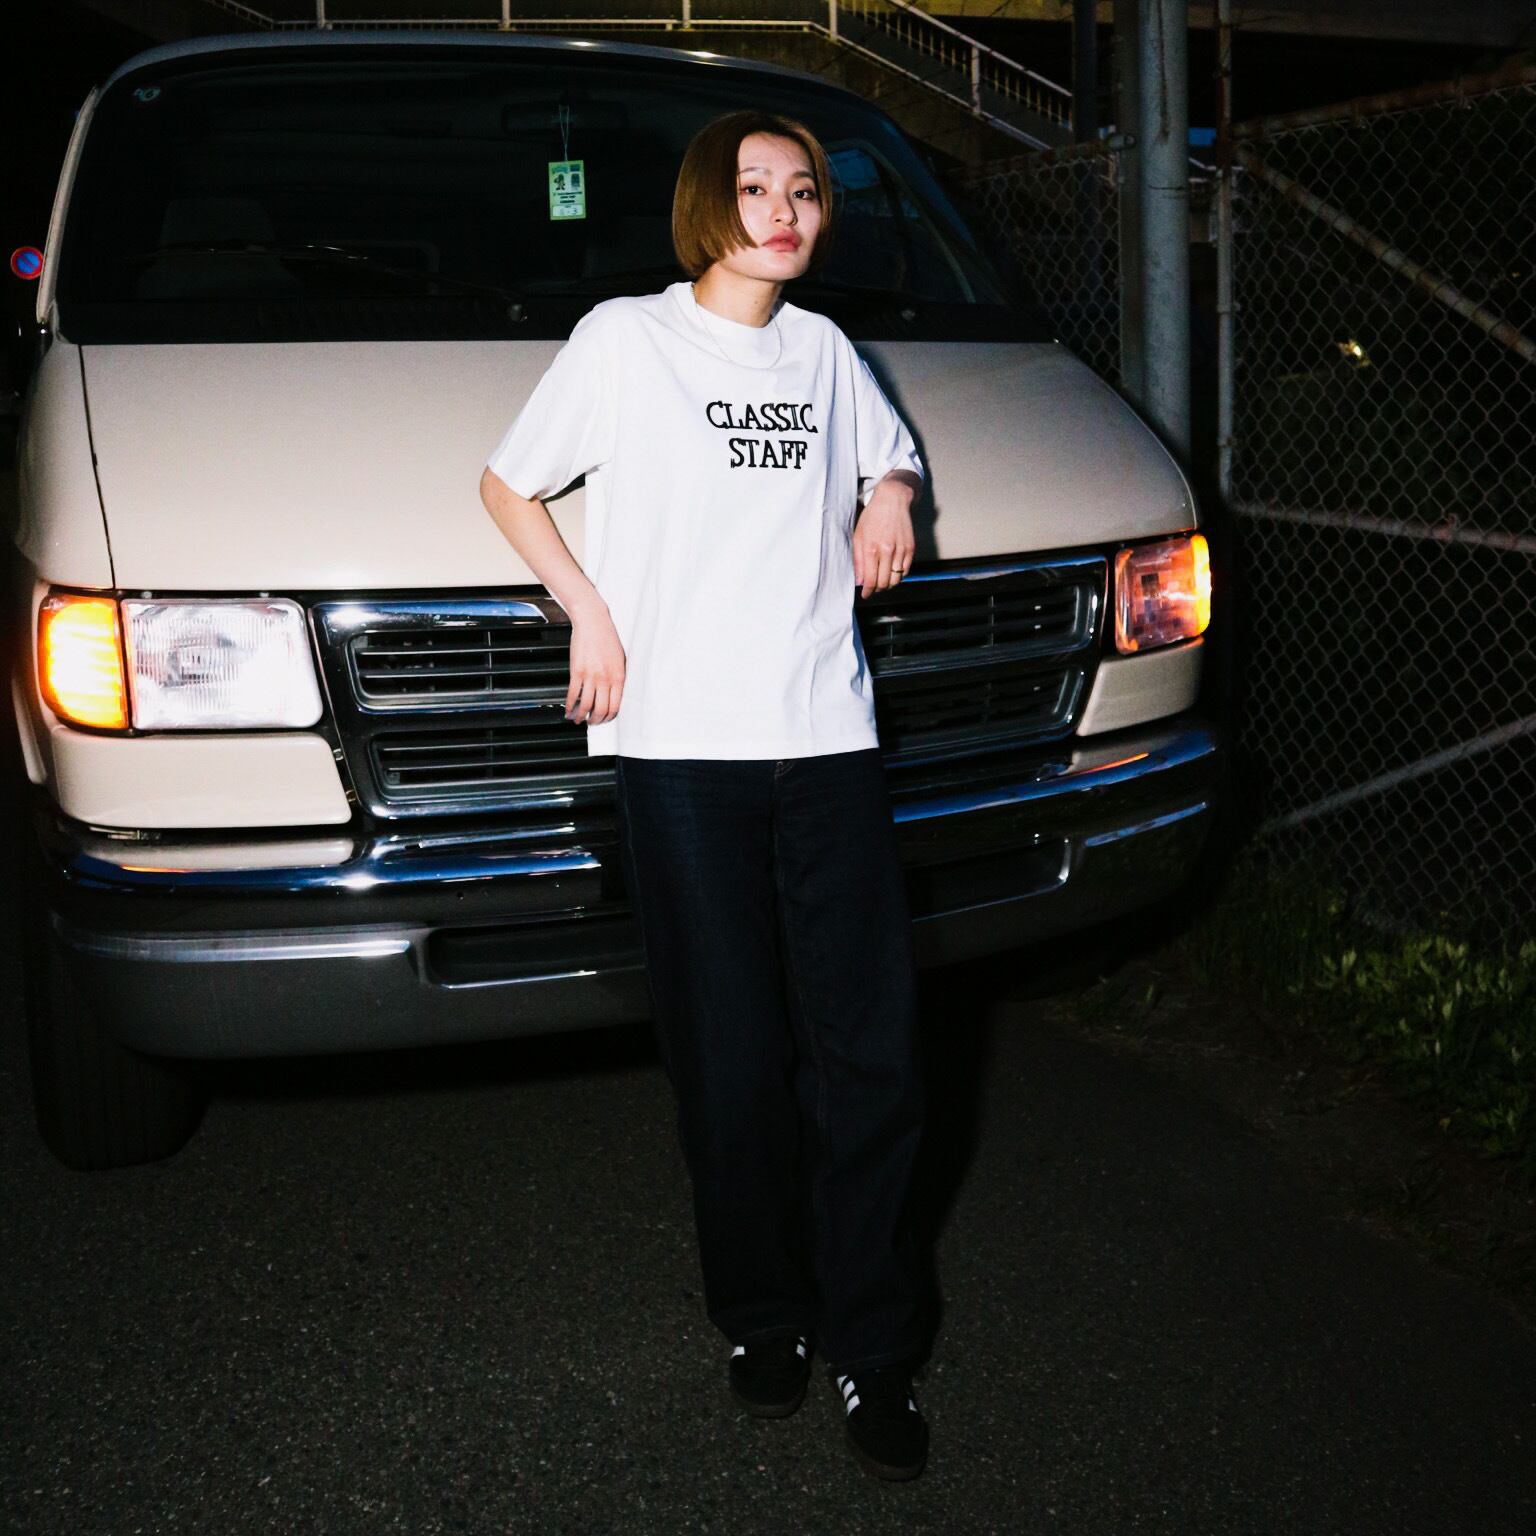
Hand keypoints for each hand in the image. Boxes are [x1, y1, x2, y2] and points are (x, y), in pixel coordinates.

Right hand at [565, 604, 625, 724]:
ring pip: (585, 705)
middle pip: (600, 709)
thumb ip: (617, 677)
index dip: (608, 717)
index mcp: (618, 677)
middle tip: (591, 722)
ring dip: (581, 716)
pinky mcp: (577, 671)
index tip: (604, 720)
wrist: (593, 622)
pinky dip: (569, 705)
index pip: (615, 706)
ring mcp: (590, 676)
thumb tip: (613, 695)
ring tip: (578, 719)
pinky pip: (573, 694)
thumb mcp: (620, 659)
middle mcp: (605, 679)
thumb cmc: (607, 638)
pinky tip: (568, 710)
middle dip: (595, 720)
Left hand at [852, 471, 918, 598]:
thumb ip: (858, 560)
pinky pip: (906, 570)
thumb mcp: (858, 536)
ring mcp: (901, 550)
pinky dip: (899, 575)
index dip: (867, 591)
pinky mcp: (911, 548)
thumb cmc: (872, 517)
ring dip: (888, 584)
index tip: (865, 594)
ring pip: (896, 579)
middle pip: (884, 583)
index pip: (870, 580)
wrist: (892, 500)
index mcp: (872, 549)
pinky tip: (892, 571)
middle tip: (873, 588)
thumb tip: (859, 580)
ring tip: (882, 582)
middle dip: (877, 589)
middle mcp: (888, 551)